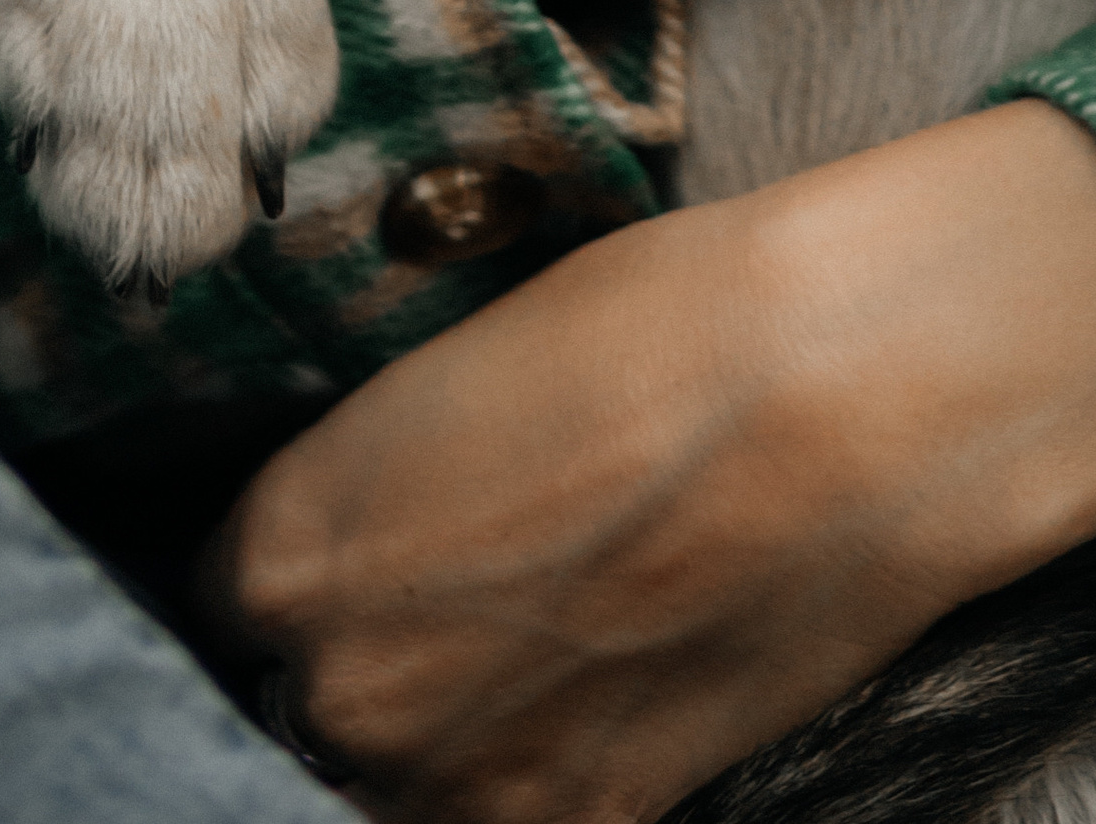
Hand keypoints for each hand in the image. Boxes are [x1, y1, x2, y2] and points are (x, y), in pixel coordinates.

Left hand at [221, 102, 1095, 823]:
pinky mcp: (590, 822)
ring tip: (557, 637)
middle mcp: (342, 692)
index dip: (322, 557)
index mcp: (287, 550)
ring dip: (459, 728)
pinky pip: (519, 817)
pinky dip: (551, 769)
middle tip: (488, 581)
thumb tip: (403, 524)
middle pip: (315, 704)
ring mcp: (464, 781)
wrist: (860, 394)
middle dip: (385, 651)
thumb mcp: (485, 353)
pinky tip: (618, 683)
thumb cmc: (679, 321)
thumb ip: (401, 473)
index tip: (384, 532)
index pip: (235, 594)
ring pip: (407, 782)